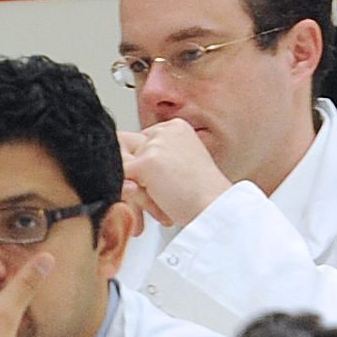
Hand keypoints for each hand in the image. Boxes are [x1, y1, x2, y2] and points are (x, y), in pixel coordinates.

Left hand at [117, 119, 232, 229]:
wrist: (215, 207)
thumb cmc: (204, 194)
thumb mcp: (181, 165)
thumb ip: (157, 157)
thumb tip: (125, 166)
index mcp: (176, 127)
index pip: (139, 142)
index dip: (141, 165)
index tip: (157, 185)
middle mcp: (165, 130)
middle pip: (126, 151)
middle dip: (133, 177)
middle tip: (156, 198)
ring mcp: (155, 145)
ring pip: (122, 166)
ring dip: (135, 190)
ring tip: (160, 205)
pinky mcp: (145, 163)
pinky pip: (121, 182)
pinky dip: (134, 200)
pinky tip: (158, 208)